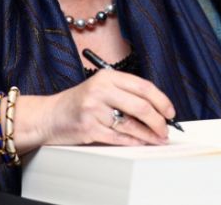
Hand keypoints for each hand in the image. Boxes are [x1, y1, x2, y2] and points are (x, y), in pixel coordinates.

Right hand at [41, 70, 175, 146]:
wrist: (50, 116)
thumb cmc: (78, 103)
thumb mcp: (100, 89)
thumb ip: (125, 93)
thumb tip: (157, 109)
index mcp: (107, 76)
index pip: (143, 86)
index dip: (161, 100)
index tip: (170, 112)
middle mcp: (100, 90)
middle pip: (141, 105)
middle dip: (158, 121)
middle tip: (165, 129)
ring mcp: (94, 109)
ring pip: (131, 124)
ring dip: (149, 135)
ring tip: (157, 139)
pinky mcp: (89, 128)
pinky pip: (119, 137)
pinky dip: (133, 142)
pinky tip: (140, 143)